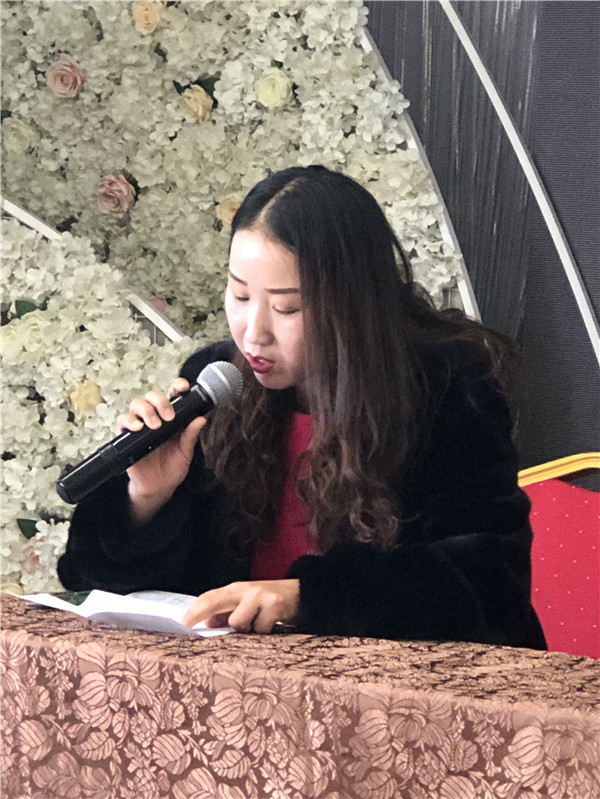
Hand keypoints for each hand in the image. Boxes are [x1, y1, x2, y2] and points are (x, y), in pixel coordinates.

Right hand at [117, 378, 205, 523]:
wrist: (159, 487)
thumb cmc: (172, 467)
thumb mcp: (186, 451)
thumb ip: (191, 435)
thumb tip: (201, 419)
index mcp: (170, 417)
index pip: (172, 395)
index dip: (176, 386)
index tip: (183, 387)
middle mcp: (154, 417)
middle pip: (152, 397)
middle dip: (160, 402)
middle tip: (169, 417)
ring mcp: (139, 426)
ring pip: (136, 405)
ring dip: (146, 411)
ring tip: (155, 425)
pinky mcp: (126, 437)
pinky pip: (122, 422)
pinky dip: (128, 421)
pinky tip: (138, 428)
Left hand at [182, 579, 299, 633]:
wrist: (304, 594)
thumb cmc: (272, 603)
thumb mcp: (250, 605)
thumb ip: (230, 613)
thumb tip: (210, 623)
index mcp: (237, 590)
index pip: (211, 596)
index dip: (195, 609)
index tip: (182, 622)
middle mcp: (246, 589)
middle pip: (215, 600)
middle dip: (199, 611)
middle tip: (186, 623)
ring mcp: (260, 595)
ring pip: (238, 622)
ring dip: (246, 629)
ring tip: (258, 625)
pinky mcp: (274, 605)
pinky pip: (260, 629)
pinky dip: (264, 632)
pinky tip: (273, 625)